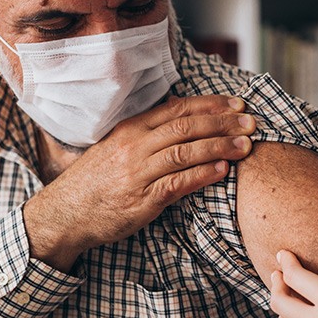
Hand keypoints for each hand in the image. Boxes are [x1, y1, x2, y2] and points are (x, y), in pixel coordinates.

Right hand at [24, 95, 255, 269]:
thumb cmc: (95, 180)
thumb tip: (181, 112)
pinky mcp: (142, 200)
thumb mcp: (116, 146)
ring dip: (220, 147)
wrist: (65, 213)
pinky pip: (177, 183)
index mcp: (131, 129)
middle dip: (224, 123)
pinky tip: (223, 170)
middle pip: (187, 127)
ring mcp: (138, 173)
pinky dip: (202, 174)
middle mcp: (135, 146)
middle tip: (252, 122)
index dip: (211, 105)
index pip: (178, 109)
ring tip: (246, 146)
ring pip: (186, 152)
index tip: (237, 104)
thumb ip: (147, 131)